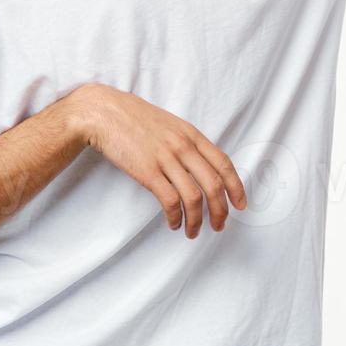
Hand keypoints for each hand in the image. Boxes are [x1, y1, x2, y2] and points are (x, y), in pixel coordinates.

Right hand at [68, 84, 247, 237]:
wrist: (104, 113)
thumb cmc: (134, 119)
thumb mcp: (169, 124)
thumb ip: (187, 142)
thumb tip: (200, 166)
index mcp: (191, 134)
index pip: (223, 163)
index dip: (236, 186)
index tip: (240, 204)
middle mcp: (183, 146)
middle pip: (214, 184)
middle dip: (221, 210)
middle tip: (220, 225)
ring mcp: (166, 159)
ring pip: (194, 197)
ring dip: (197, 220)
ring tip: (193, 232)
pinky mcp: (147, 172)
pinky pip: (170, 201)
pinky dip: (175, 217)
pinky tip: (174, 223)